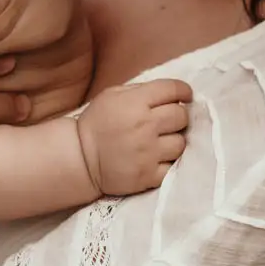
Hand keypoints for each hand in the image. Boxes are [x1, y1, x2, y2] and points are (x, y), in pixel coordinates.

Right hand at [77, 80, 191, 196]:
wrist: (80, 158)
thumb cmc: (97, 123)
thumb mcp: (113, 95)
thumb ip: (142, 90)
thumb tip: (172, 93)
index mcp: (136, 102)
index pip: (173, 89)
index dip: (183, 91)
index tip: (184, 96)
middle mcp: (145, 126)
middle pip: (182, 117)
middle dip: (178, 117)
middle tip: (169, 122)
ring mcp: (148, 153)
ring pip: (181, 143)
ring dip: (174, 141)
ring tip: (162, 142)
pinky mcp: (148, 175)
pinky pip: (173, 167)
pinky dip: (169, 163)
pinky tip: (159, 159)